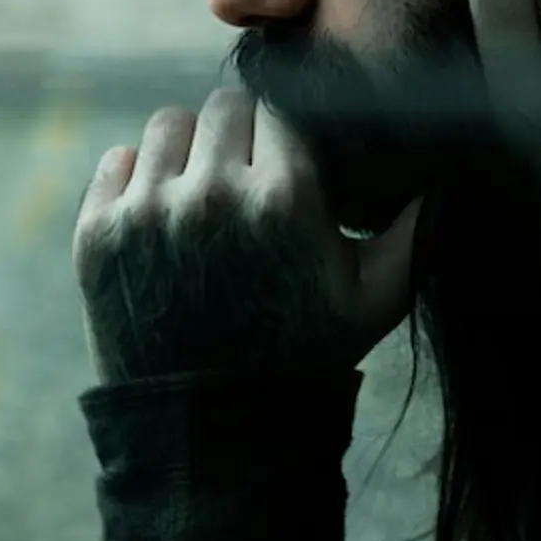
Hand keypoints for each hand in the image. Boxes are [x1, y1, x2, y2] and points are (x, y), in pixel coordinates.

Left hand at [71, 89, 421, 386]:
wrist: (211, 433)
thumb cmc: (302, 358)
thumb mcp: (375, 301)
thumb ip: (415, 231)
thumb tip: (444, 173)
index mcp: (285, 199)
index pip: (281, 108)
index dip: (287, 136)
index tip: (288, 165)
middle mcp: (212, 193)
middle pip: (224, 107)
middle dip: (241, 138)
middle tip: (248, 182)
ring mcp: (147, 212)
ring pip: (169, 125)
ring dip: (188, 152)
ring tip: (204, 196)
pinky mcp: (96, 234)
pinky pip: (116, 161)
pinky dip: (136, 180)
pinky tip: (161, 218)